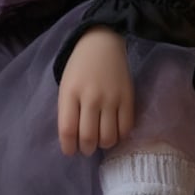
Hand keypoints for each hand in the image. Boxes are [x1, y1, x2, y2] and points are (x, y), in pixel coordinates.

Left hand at [57, 27, 133, 156]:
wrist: (102, 43)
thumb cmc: (80, 67)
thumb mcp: (66, 85)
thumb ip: (68, 110)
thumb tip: (73, 140)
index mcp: (70, 92)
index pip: (68, 130)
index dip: (68, 147)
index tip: (70, 151)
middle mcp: (91, 97)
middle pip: (89, 137)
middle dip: (86, 148)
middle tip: (86, 146)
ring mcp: (111, 98)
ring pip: (109, 137)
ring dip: (103, 144)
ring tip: (100, 139)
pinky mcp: (128, 98)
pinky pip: (126, 129)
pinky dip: (119, 136)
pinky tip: (114, 130)